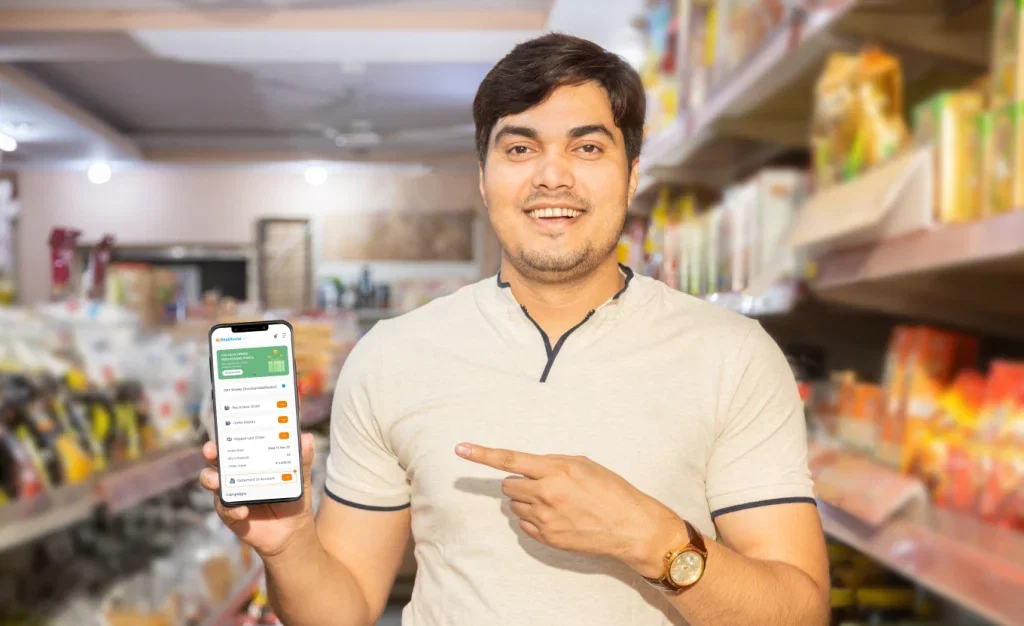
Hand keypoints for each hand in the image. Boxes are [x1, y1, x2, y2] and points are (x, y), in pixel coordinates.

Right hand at [200, 433, 315, 558]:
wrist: (291, 532)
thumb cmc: (293, 500)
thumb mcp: (300, 479)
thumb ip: (303, 460)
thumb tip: (307, 437)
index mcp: (251, 461)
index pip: (236, 443)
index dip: (228, 434)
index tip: (225, 425)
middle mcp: (236, 474)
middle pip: (217, 459)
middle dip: (211, 452)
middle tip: (211, 449)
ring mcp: (231, 493)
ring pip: (212, 482)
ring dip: (211, 479)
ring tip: (218, 481)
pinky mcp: (230, 513)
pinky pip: (224, 509)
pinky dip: (232, 509)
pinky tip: (243, 510)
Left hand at [455, 443, 686, 576]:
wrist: (630, 526)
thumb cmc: (611, 490)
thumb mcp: (583, 464)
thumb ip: (552, 463)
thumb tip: (531, 467)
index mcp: (555, 471)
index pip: (510, 460)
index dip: (482, 454)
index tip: (460, 449)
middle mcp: (545, 494)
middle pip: (508, 485)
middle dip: (519, 482)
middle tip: (541, 485)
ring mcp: (544, 519)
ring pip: (515, 505)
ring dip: (527, 501)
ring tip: (556, 502)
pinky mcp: (547, 538)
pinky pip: (524, 525)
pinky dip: (533, 518)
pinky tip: (557, 517)